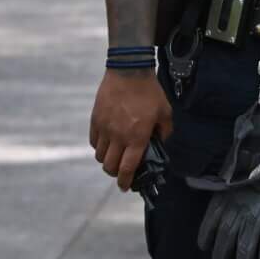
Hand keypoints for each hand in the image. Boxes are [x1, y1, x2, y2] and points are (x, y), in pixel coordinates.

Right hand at [89, 68, 173, 191]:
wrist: (129, 71)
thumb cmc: (150, 92)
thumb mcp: (165, 112)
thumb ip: (164, 132)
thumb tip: (160, 144)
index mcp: (137, 137)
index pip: (127, 168)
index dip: (125, 182)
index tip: (126, 186)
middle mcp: (118, 136)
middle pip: (110, 166)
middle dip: (115, 174)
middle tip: (121, 171)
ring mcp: (104, 129)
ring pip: (100, 156)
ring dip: (107, 160)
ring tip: (115, 155)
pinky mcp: (95, 120)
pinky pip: (94, 142)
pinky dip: (99, 147)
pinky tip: (107, 143)